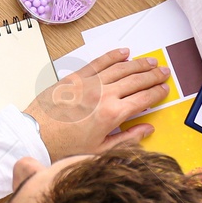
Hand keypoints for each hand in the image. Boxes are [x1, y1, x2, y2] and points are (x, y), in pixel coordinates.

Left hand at [25, 50, 172, 160]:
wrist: (36, 136)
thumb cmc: (65, 147)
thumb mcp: (100, 150)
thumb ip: (127, 139)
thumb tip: (147, 129)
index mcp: (112, 114)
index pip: (143, 99)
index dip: (157, 93)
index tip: (165, 89)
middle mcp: (104, 95)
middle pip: (136, 81)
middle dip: (153, 75)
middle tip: (165, 71)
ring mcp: (90, 83)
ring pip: (121, 68)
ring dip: (138, 64)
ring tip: (151, 61)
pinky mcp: (76, 77)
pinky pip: (99, 62)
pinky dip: (113, 56)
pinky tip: (124, 52)